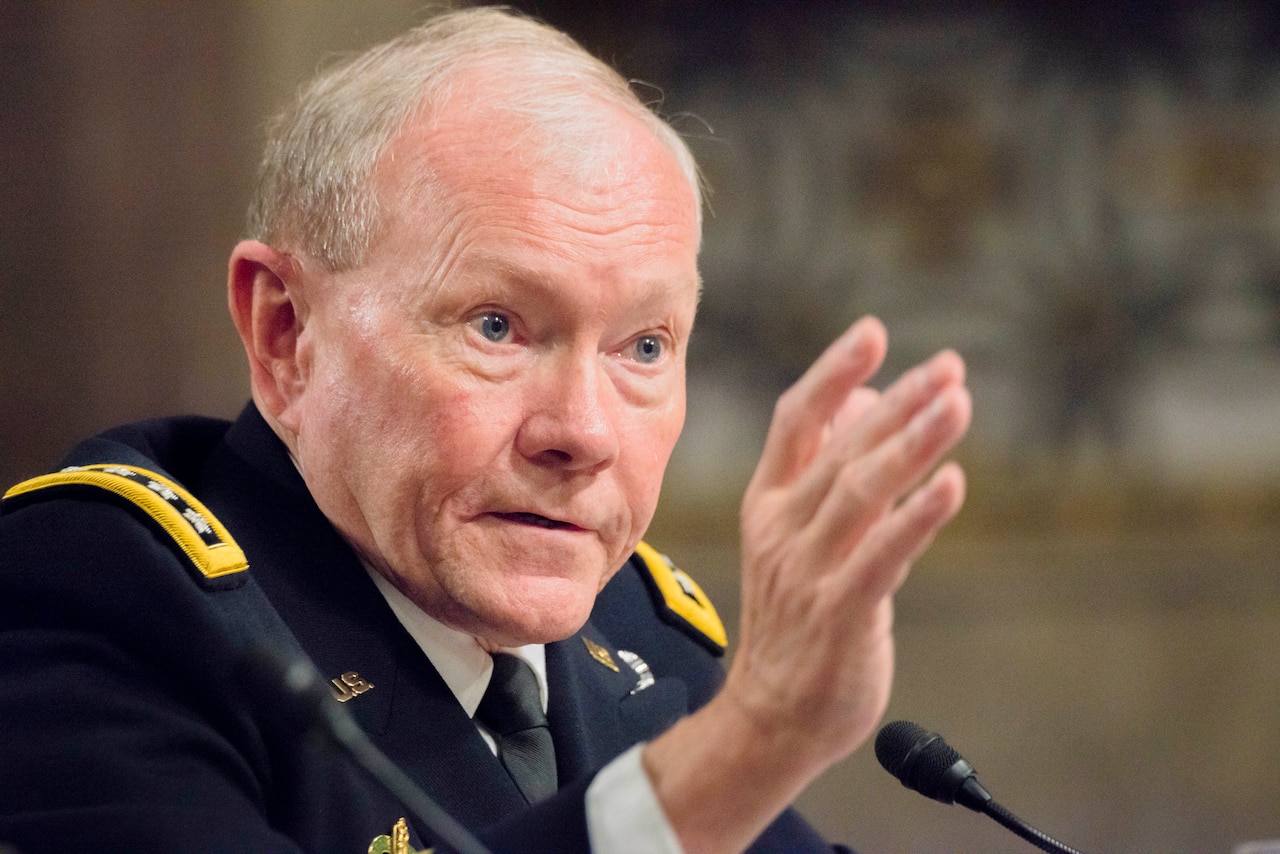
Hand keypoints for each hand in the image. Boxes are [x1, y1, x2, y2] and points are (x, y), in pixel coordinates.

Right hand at [729, 315, 968, 767]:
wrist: (770, 716)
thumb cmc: (797, 623)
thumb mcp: (799, 541)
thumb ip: (832, 475)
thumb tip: (870, 402)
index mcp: (768, 504)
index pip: (794, 421)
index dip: (832, 373)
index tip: (873, 332)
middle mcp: (782, 528)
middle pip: (841, 447)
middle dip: (898, 402)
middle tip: (948, 366)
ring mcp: (806, 570)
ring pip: (861, 490)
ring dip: (913, 442)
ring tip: (958, 403)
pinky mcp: (838, 612)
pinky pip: (882, 554)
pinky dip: (919, 516)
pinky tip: (953, 483)